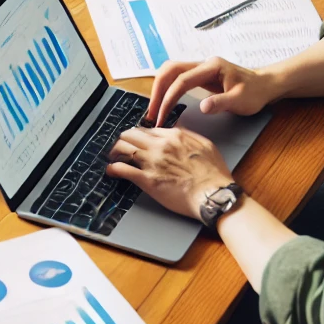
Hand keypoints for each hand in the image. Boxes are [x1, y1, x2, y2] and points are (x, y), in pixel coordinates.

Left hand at [107, 125, 233, 221]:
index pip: (147, 129)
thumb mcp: (204, 145)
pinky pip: (123, 169)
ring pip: (123, 148)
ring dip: (114, 151)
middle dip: (123, 139)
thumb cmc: (213, 174)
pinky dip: (113, 169)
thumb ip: (188, 134)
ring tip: (112, 156)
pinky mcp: (147, 180)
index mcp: (174, 136)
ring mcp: (152, 162)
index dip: (138, 135)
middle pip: (130, 134)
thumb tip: (177, 128)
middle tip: (119, 146)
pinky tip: (110, 170)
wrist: (213, 195)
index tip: (135, 140)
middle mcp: (160, 146)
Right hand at [147, 58, 279, 127]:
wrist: (265, 85)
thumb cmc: (255, 93)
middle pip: (170, 70)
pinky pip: (176, 78)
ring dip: (159, 89)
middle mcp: (202, 63)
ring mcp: (199, 68)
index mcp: (211, 66)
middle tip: (152, 113)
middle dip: (158, 90)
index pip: (182, 79)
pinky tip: (164, 102)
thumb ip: (221, 103)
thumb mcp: (241, 101)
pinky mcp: (199, 75)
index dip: (169, 97)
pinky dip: (166, 89)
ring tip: (154, 109)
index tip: (163, 116)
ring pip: (170, 71)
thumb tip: (202, 107)